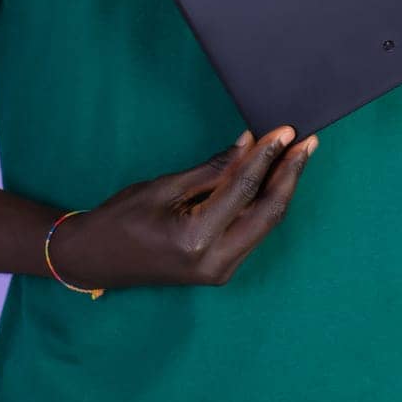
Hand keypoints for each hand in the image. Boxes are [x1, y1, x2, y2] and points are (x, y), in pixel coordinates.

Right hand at [49, 126, 318, 290]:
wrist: (94, 260)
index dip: (268, 156)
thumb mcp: (164, 186)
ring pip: (265, 224)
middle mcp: (215, 262)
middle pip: (269, 213)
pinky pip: (252, 232)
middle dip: (290, 175)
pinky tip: (273, 178)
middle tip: (307, 142)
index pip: (245, 190)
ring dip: (282, 188)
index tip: (286, 130)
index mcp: (196, 239)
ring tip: (297, 154)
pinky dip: (264, 203)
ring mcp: (220, 271)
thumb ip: (213, 170)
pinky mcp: (220, 270)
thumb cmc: (120, 219)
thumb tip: (249, 144)